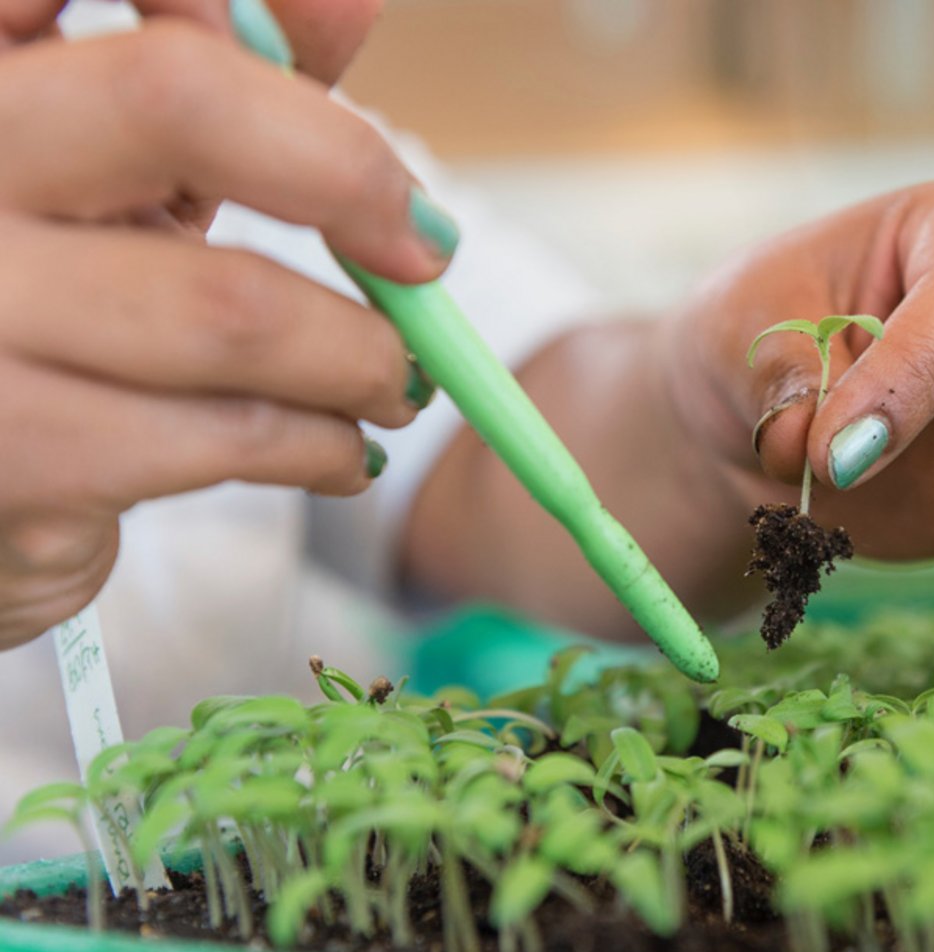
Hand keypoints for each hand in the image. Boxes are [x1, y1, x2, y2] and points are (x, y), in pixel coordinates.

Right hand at [0, 5, 451, 647]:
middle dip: (345, 172)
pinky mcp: (14, 460)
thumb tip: (352, 1)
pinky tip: (337, 453)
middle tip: (428, 249)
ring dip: (362, 356)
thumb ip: (228, 84)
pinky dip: (322, 447)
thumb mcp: (126, 177)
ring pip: (233, 306)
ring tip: (396, 382)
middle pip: (173, 97)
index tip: (340, 33)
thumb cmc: (63, 304)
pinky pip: (227, 436)